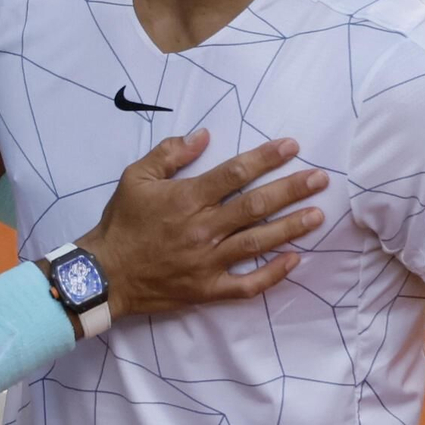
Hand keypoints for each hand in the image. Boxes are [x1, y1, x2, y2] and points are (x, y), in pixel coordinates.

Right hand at [79, 130, 326, 319]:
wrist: (104, 274)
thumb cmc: (121, 223)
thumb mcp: (136, 178)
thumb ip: (169, 154)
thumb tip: (203, 135)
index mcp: (187, 198)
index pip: (235, 173)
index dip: (266, 158)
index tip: (291, 147)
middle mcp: (203, 228)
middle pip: (256, 206)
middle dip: (292, 189)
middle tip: (320, 179)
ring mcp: (208, 261)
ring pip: (258, 242)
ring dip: (291, 227)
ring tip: (318, 215)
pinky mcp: (207, 289)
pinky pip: (247, 284)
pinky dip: (272, 274)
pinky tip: (294, 261)